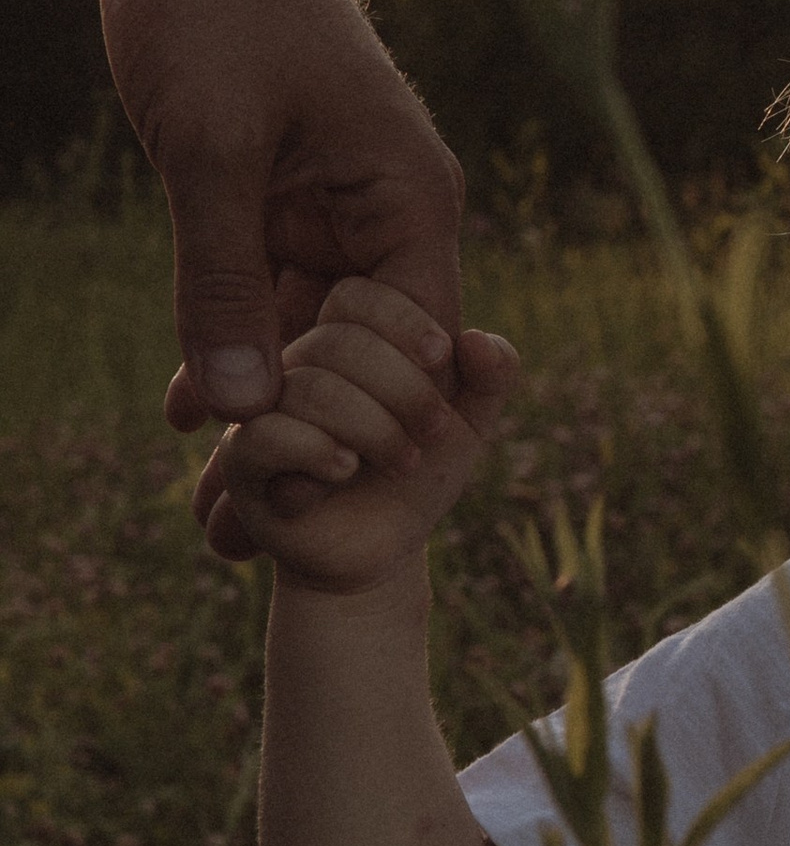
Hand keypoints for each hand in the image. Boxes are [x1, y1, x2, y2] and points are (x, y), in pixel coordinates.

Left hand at [83, 0, 465, 506]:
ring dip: (257, 396)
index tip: (297, 502)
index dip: (365, 433)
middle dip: (308, 434)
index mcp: (409, 198)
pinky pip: (262, 289)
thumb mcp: (209, 144)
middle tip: (234, 523)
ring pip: (304, 330)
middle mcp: (384, 210)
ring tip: (204, 491)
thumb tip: (233, 410)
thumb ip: (218, 276)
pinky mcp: (273, 189)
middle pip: (361, 355)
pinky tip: (183, 405)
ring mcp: (328, 201)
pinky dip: (227, 341)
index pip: (415, 352)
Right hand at [203, 278, 516, 595]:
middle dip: (403, 388)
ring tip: (403, 462)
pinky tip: (346, 470)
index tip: (442, 362)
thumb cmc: (418, 474)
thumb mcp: (468, 422)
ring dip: (373, 429)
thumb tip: (477, 341)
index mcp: (341, 339)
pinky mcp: (242, 459)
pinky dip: (319, 451)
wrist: (379, 548)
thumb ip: (491, 375)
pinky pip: (267, 435)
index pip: (354, 296)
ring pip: (309, 387)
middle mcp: (294, 364)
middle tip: (433, 432)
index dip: (404, 322)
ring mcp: (260, 408)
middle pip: (336, 341)